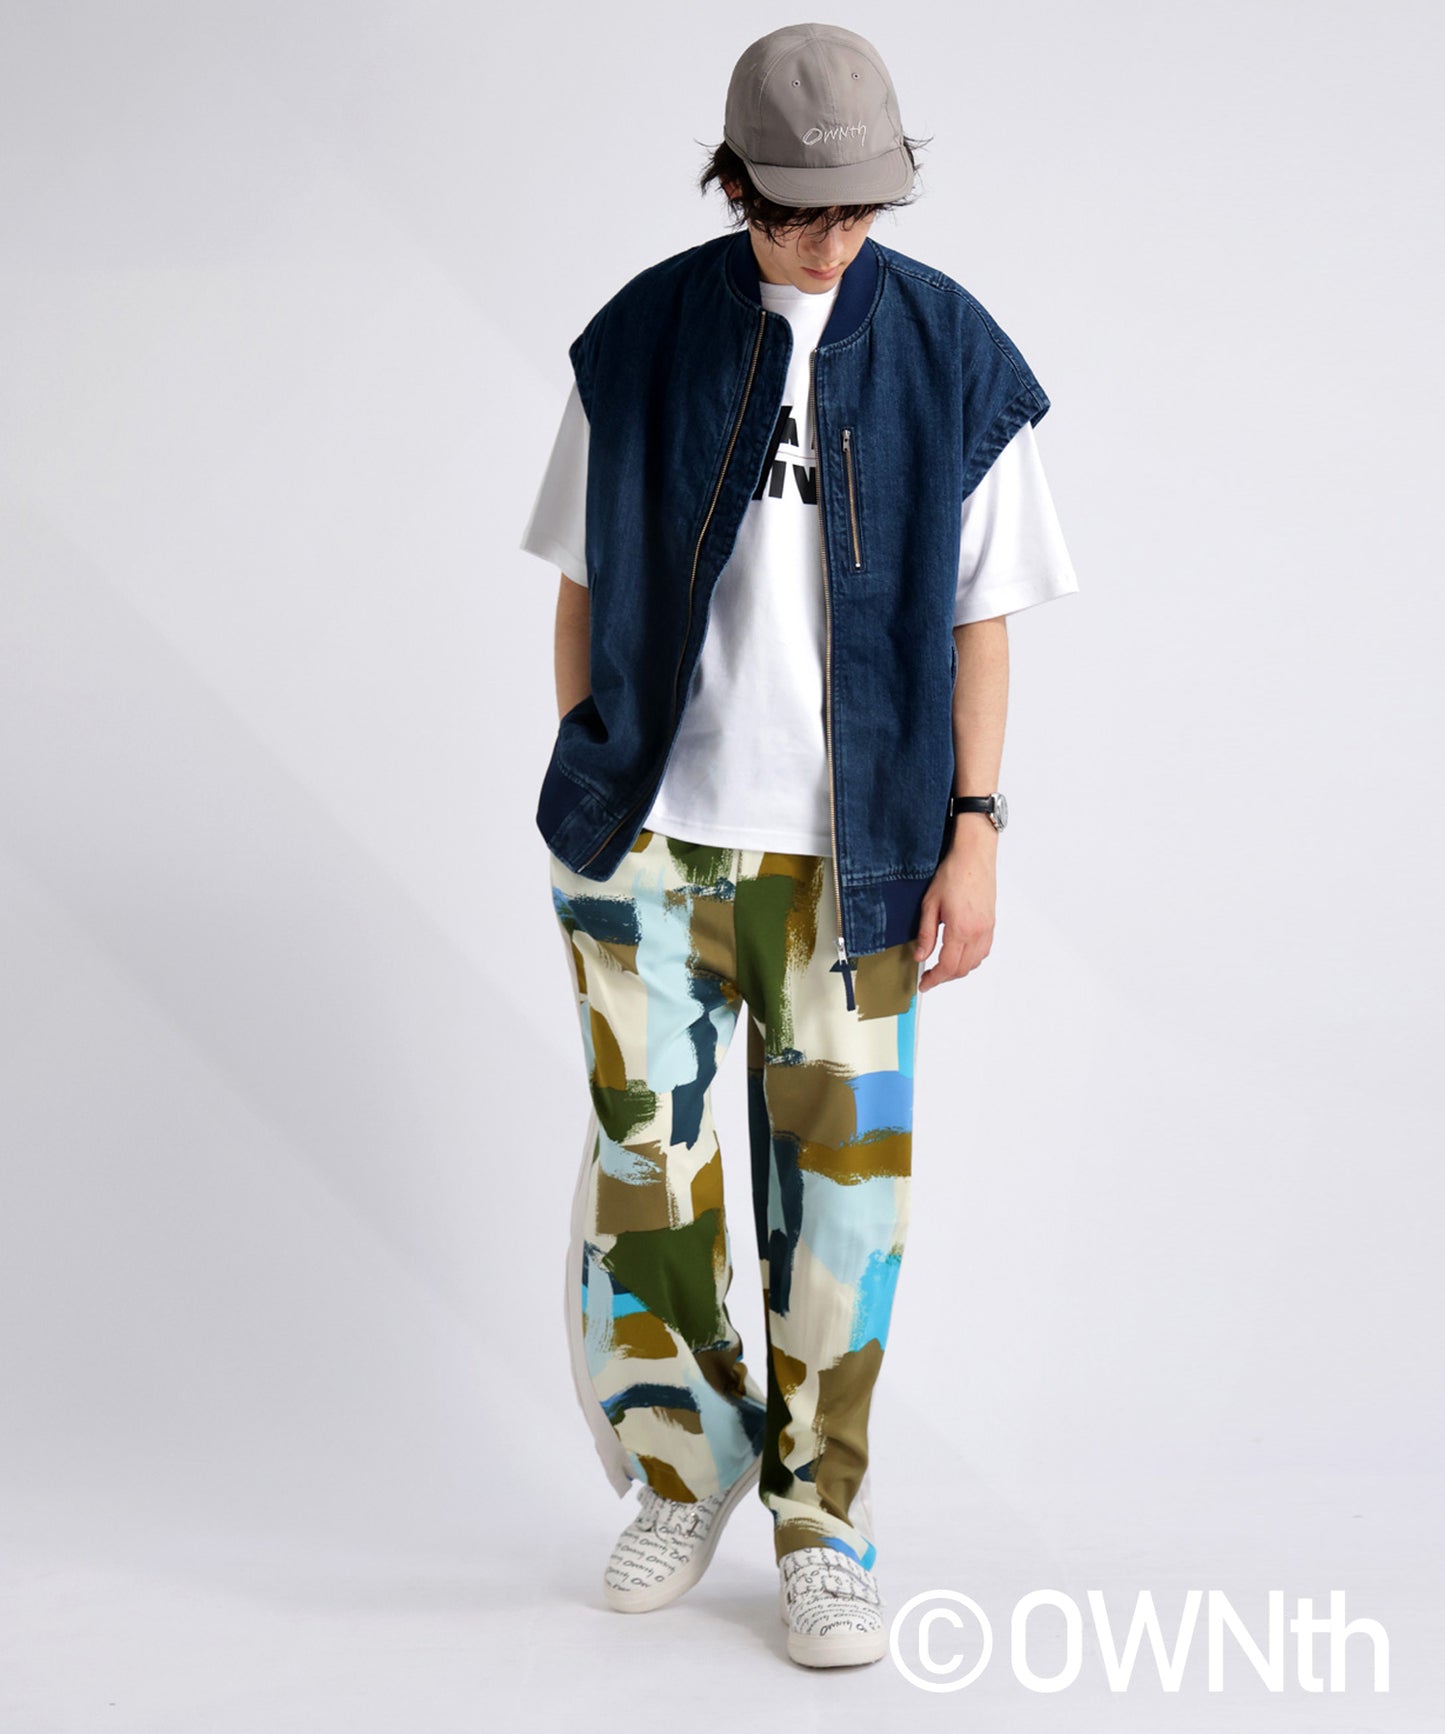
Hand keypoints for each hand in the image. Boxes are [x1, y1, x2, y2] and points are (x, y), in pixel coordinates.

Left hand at [913, 824, 996, 991]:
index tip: (925, 984)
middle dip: (945, 977)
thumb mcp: (930, 904)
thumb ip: (925, 934)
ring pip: (975, 962)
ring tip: (942, 966)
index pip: (948, 966)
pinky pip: (983, 951)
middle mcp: (978, 932)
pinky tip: (959, 954)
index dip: (935, 979)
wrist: (974, 857)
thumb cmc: (952, 874)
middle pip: (962, 969)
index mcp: (961, 929)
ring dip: (958, 969)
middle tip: (930, 977)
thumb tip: (920, 955)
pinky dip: (971, 959)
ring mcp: (987, 929)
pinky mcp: (991, 924)